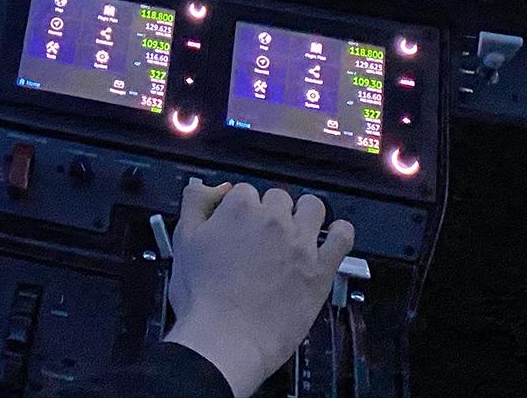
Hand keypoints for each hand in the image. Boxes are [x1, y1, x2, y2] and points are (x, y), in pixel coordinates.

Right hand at [162, 181, 355, 394]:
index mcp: (239, 209)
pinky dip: (340, 233)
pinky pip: (343, 236)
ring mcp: (301, 243)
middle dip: (271, 213)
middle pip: (279, 198)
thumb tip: (214, 188)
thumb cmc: (202, 298)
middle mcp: (274, 220)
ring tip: (295, 235)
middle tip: (262, 239)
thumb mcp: (183, 241)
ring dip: (304, 216)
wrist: (225, 339)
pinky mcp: (322, 268)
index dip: (241, 209)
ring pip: (313, 207)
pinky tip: (330, 240)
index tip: (240, 226)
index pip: (245, 191)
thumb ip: (196, 203)